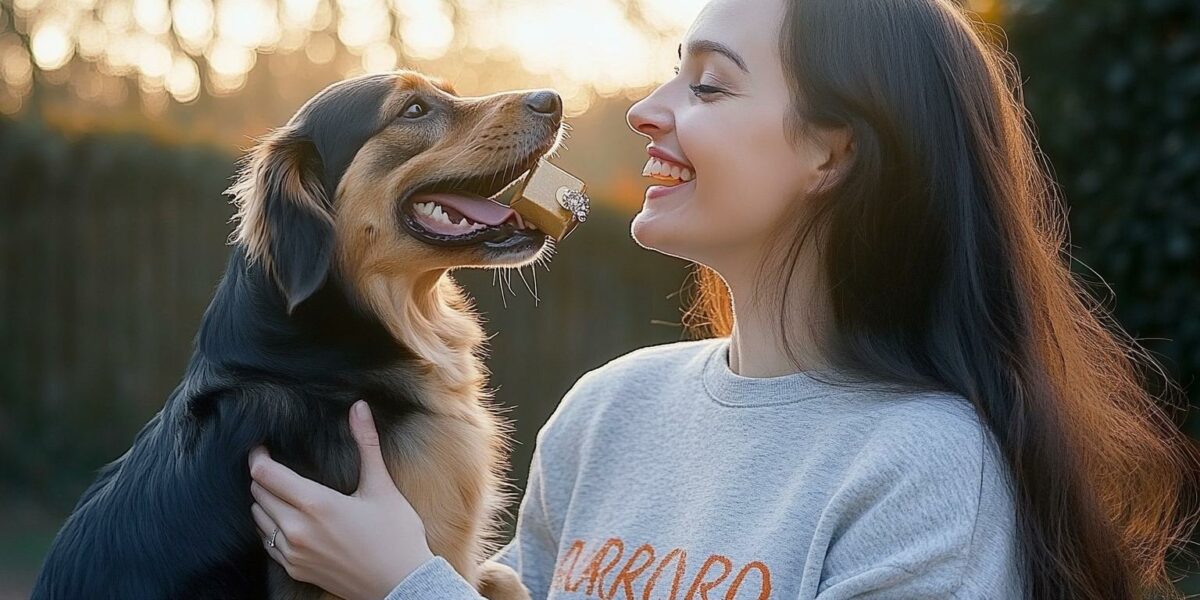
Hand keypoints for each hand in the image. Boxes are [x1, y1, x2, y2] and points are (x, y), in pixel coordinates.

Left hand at [248, 400, 434, 599]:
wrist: (401, 583)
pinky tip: (287, 519)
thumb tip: (359, 406)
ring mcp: (293, 553)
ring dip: (264, 501)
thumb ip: (366, 443)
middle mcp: (296, 530)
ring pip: (259, 518)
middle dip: (263, 476)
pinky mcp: (296, 570)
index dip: (258, 456)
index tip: (262, 447)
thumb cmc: (395, 534)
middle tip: (275, 464)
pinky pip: (267, 543)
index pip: (265, 474)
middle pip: (258, 494)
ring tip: (281, 490)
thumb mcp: (381, 486)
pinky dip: (270, 527)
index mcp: (315, 504)